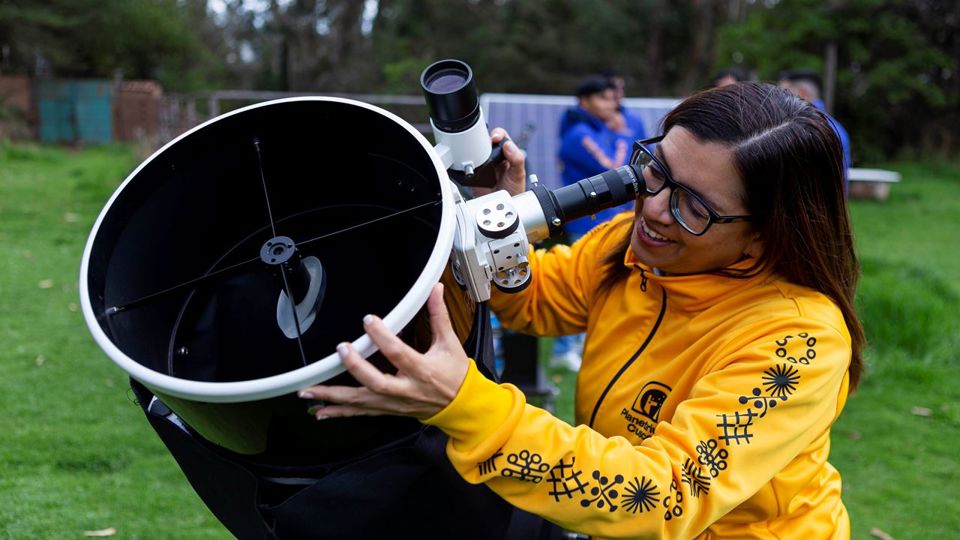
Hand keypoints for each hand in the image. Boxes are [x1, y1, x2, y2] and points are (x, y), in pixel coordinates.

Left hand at [298, 283, 468, 419]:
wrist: (460, 405)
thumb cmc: (454, 374)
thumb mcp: (449, 342)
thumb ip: (439, 315)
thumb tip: (435, 289)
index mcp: (423, 370)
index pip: (399, 353)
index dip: (382, 337)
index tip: (369, 321)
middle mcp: (406, 390)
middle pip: (377, 382)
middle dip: (356, 367)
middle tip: (341, 350)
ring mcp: (395, 402)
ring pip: (362, 401)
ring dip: (333, 396)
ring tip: (309, 390)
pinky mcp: (388, 409)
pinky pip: (360, 412)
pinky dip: (339, 412)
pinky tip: (320, 411)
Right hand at [472, 128, 526, 197]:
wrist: (503, 207)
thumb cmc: (514, 190)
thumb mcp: (519, 174)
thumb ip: (517, 158)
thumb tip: (508, 145)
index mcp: (507, 153)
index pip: (501, 137)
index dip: (497, 135)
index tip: (495, 138)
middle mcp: (494, 157)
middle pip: (485, 141)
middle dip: (482, 142)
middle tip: (484, 148)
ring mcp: (483, 164)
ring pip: (475, 151)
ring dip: (474, 152)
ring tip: (479, 158)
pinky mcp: (475, 173)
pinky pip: (469, 165)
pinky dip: (468, 163)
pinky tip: (473, 166)